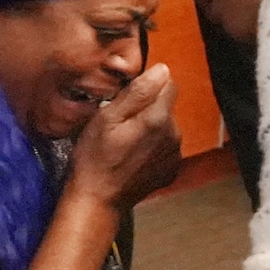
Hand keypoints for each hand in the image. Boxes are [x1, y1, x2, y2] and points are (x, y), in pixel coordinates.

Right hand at [69, 62, 181, 208]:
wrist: (98, 199)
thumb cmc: (95, 157)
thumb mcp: (107, 117)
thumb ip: (138, 91)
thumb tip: (162, 70)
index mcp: (158, 119)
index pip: (168, 83)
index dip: (147, 87)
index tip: (128, 101)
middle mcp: (174, 135)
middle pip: (167, 106)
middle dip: (148, 108)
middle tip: (121, 124)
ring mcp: (174, 154)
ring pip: (167, 126)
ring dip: (151, 128)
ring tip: (126, 142)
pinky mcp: (171, 169)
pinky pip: (166, 146)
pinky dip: (153, 147)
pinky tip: (134, 156)